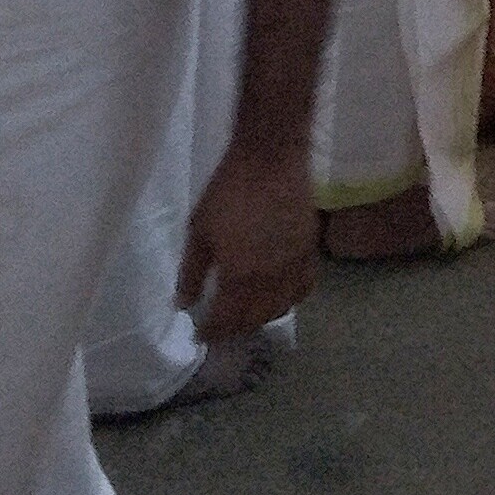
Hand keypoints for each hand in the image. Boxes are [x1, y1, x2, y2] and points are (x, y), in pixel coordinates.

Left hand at [180, 149, 316, 339]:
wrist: (270, 158)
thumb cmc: (228, 191)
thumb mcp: (199, 231)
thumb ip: (191, 272)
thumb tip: (183, 304)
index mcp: (240, 276)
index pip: (226, 319)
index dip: (212, 331)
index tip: (201, 335)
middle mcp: (271, 280)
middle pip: (254, 319)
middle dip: (235, 328)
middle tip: (221, 328)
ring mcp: (294, 267)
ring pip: (281, 308)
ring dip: (262, 317)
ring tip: (247, 315)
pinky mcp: (310, 252)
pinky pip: (303, 289)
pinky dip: (290, 299)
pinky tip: (280, 296)